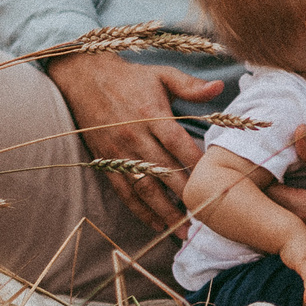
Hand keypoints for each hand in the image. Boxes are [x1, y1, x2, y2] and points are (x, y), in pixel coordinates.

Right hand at [43, 51, 222, 227]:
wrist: (85, 78)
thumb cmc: (130, 77)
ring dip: (165, 210)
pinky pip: (124, 190)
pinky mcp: (106, 161)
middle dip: (185, 195)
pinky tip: (157, 223)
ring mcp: (118, 151)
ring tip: (184, 230)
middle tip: (206, 214)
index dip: (195, 162)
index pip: (177, 142)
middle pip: (163, 170)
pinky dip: (140, 209)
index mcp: (151, 113)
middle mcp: (135, 134)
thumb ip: (190, 85)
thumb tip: (219, 87)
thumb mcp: (162, 75)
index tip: (214, 180)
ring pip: (144, 186)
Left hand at [265, 126, 305, 263]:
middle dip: (264, 180)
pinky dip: (286, 202)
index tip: (262, 154)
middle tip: (265, 159)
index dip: (260, 171)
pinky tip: (291, 186)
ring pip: (277, 211)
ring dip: (274, 191)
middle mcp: (300, 224)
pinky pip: (289, 217)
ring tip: (275, 170)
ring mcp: (304, 233)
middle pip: (266, 202)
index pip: (266, 189)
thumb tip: (296, 130)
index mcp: (305, 208)